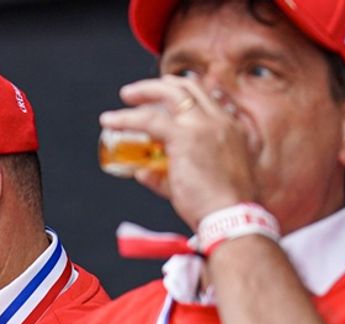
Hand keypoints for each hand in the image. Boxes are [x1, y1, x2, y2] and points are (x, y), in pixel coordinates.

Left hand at [99, 75, 260, 228]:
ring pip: (169, 96)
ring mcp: (204, 125)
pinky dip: (126, 119)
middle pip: (188, 88)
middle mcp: (221, 121)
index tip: (165, 96)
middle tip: (138, 93)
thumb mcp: (199, 183)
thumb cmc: (219, 207)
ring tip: (124, 97)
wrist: (231, 216)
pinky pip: (149, 120)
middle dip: (161, 85)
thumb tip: (141, 172)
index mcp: (233, 129)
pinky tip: (110, 121)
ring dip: (143, 92)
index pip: (206, 98)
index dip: (183, 93)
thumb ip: (167, 176)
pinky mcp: (185, 136)